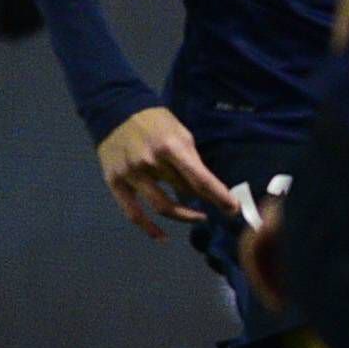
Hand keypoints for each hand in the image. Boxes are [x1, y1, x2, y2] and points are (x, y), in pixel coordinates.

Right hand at [93, 107, 247, 240]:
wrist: (115, 110)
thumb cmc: (155, 122)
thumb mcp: (181, 133)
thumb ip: (192, 160)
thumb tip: (206, 188)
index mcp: (170, 147)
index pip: (200, 179)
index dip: (219, 196)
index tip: (234, 208)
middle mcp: (150, 162)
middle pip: (184, 192)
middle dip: (206, 201)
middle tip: (220, 208)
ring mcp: (131, 174)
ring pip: (162, 206)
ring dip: (185, 215)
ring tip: (199, 217)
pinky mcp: (115, 183)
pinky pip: (133, 213)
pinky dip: (148, 228)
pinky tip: (163, 237)